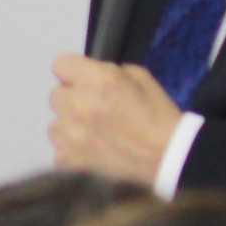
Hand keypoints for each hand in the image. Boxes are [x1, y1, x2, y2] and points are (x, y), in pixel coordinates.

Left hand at [49, 57, 180, 184]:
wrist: (170, 160)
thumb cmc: (159, 118)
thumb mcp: (141, 78)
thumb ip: (108, 72)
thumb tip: (88, 75)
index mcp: (97, 81)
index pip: (61, 64)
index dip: (73, 72)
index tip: (83, 81)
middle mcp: (78, 105)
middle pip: (57, 95)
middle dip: (73, 99)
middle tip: (97, 111)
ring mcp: (70, 135)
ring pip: (55, 125)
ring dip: (71, 127)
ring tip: (97, 135)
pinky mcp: (68, 160)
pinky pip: (60, 150)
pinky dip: (73, 152)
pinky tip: (94, 152)